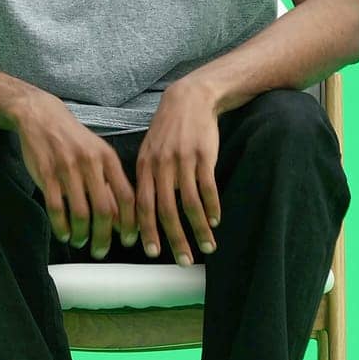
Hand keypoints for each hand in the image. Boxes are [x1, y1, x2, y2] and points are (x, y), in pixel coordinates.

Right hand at [14, 92, 138, 258]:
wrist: (42, 116)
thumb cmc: (74, 139)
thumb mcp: (98, 154)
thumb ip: (110, 183)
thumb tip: (122, 218)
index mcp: (108, 158)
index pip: (126, 197)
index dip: (130, 223)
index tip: (129, 240)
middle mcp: (90, 164)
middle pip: (104, 210)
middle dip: (104, 237)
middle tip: (101, 251)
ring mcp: (67, 169)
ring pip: (80, 213)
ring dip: (82, 235)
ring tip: (80, 241)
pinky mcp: (46, 174)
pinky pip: (56, 208)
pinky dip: (61, 226)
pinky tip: (63, 233)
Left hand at [135, 80, 221, 265]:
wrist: (190, 99)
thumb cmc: (169, 130)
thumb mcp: (149, 151)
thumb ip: (146, 180)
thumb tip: (142, 214)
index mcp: (144, 166)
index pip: (142, 205)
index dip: (147, 230)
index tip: (153, 253)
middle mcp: (161, 165)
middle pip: (166, 210)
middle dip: (174, 239)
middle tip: (183, 260)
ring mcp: (183, 160)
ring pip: (190, 203)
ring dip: (199, 229)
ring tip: (207, 246)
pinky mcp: (204, 155)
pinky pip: (208, 188)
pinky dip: (212, 207)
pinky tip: (216, 220)